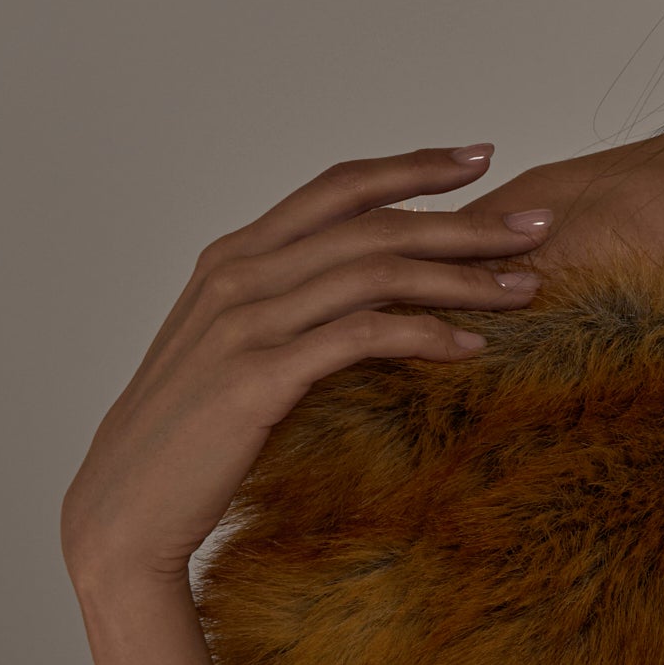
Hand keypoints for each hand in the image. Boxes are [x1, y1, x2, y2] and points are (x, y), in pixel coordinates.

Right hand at [60, 146, 549, 595]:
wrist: (125, 509)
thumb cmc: (191, 437)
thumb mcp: (236, 349)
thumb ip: (288, 307)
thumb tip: (367, 293)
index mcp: (233, 255)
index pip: (338, 187)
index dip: (412, 167)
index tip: (481, 155)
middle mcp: (237, 274)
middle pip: (372, 225)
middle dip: (465, 221)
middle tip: (538, 227)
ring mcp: (244, 322)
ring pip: (375, 274)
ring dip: (461, 278)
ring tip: (525, 289)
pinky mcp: (257, 376)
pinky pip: (360, 338)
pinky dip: (423, 336)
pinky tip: (470, 349)